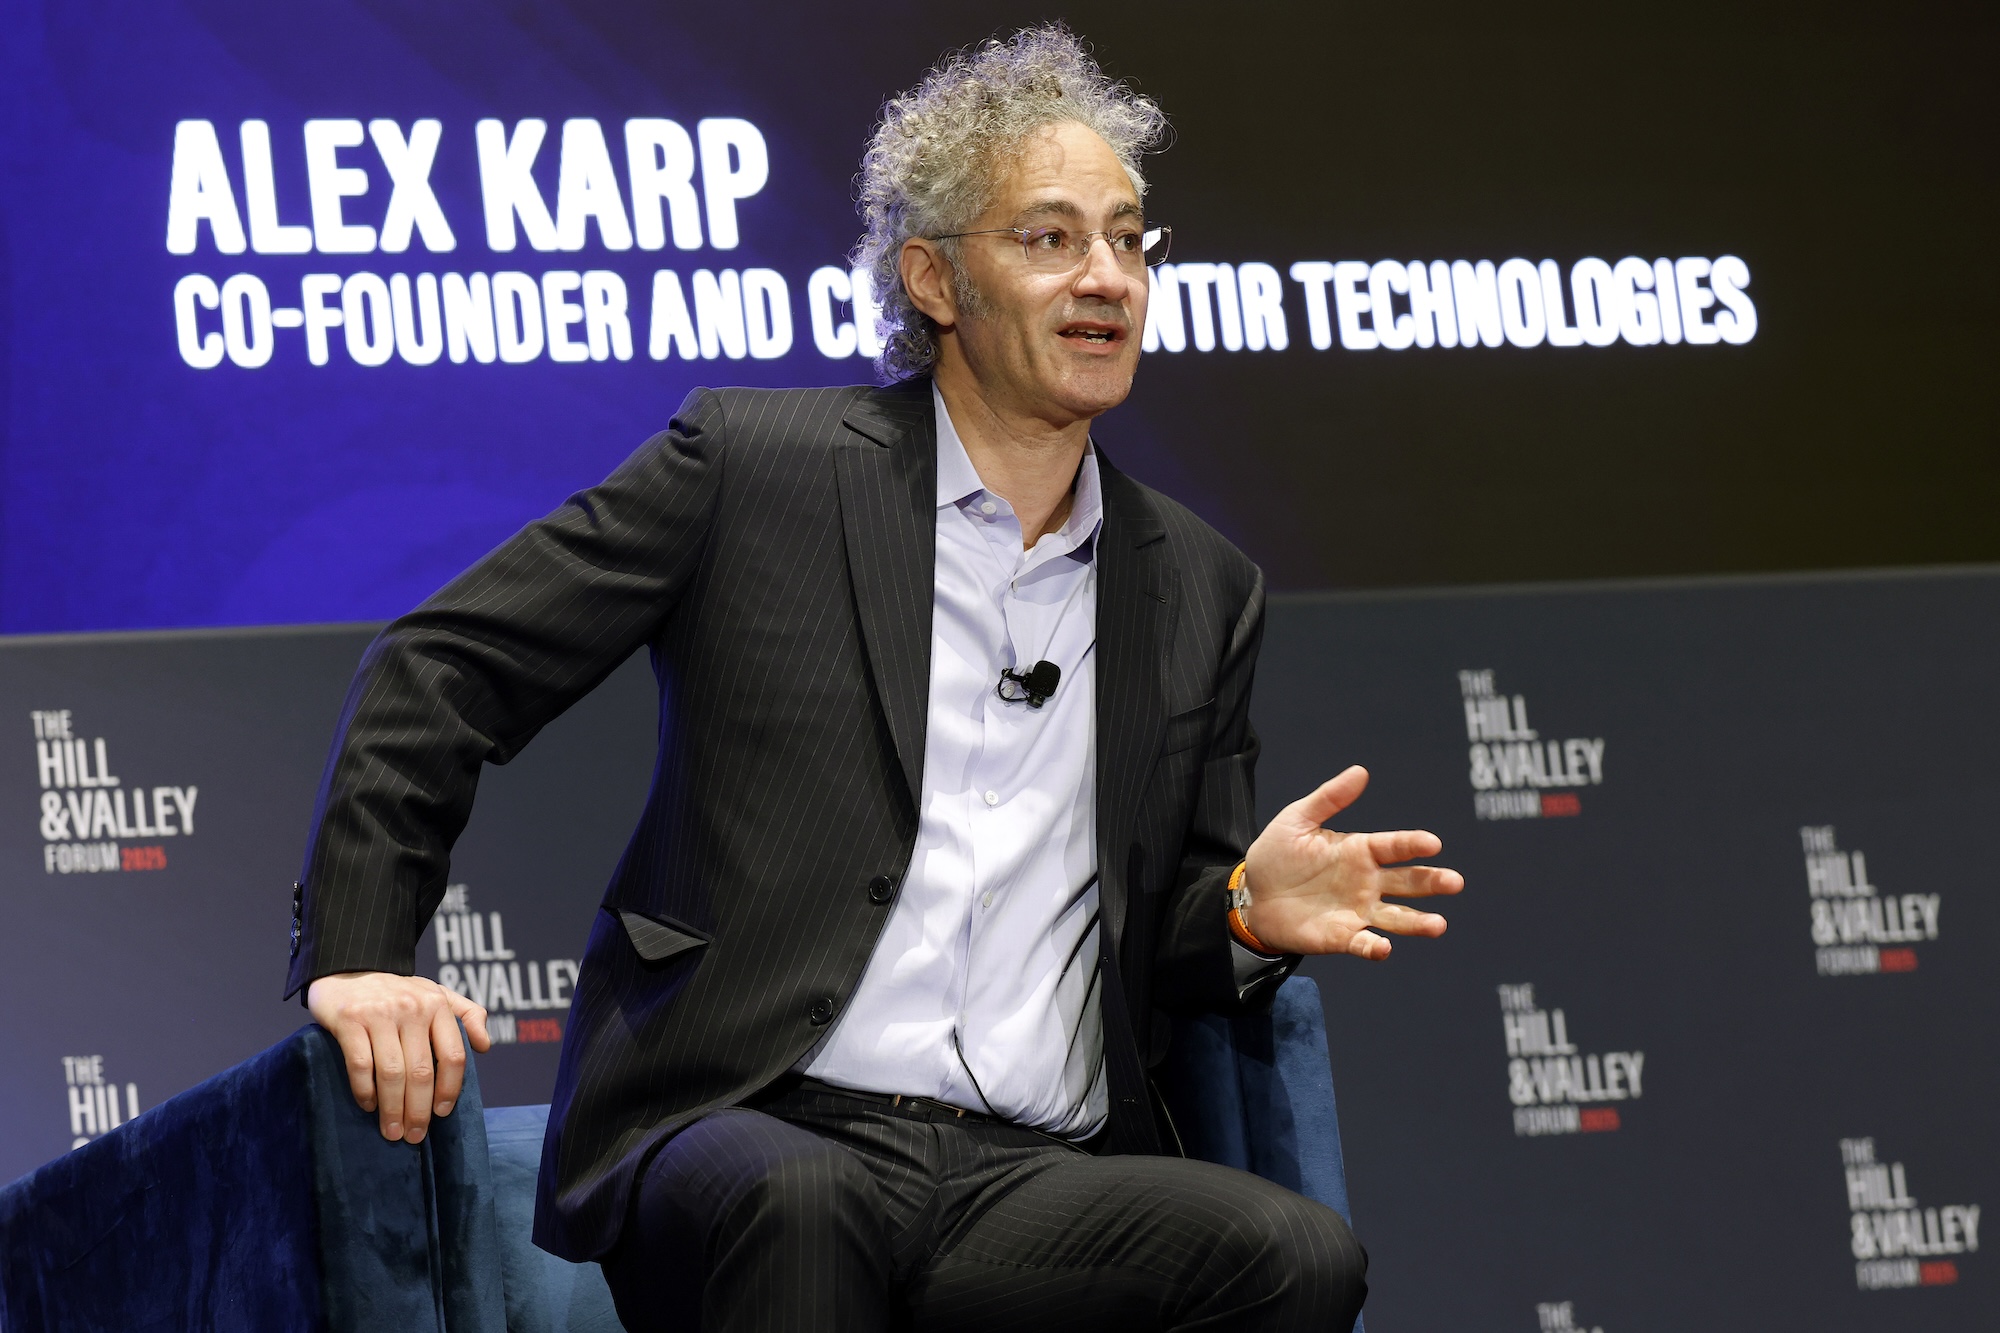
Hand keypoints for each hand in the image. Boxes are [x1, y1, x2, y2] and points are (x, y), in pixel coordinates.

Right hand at [307, 971, 490, 1142]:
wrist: (349, 967)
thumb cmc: (397, 990)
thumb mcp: (436, 993)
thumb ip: (466, 1014)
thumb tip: (485, 1046)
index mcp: (437, 1005)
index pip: (453, 1055)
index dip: (450, 1089)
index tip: (442, 1114)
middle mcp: (411, 1008)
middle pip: (422, 1071)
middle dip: (419, 1110)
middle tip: (414, 1135)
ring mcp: (380, 1013)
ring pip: (392, 1072)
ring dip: (393, 1109)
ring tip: (392, 1131)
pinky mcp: (350, 1020)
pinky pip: (361, 1064)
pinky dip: (365, 1091)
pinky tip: (369, 1106)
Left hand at [1240, 766, 1462, 959]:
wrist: (1249, 896)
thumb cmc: (1276, 855)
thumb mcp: (1297, 820)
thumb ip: (1329, 798)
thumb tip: (1361, 771)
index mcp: (1359, 851)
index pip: (1393, 846)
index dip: (1413, 844)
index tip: (1433, 843)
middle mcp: (1366, 882)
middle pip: (1407, 882)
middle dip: (1431, 882)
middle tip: (1455, 882)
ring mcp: (1356, 911)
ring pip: (1396, 917)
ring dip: (1417, 922)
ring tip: (1438, 925)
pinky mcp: (1340, 937)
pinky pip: (1362, 944)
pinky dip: (1375, 947)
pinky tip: (1384, 948)